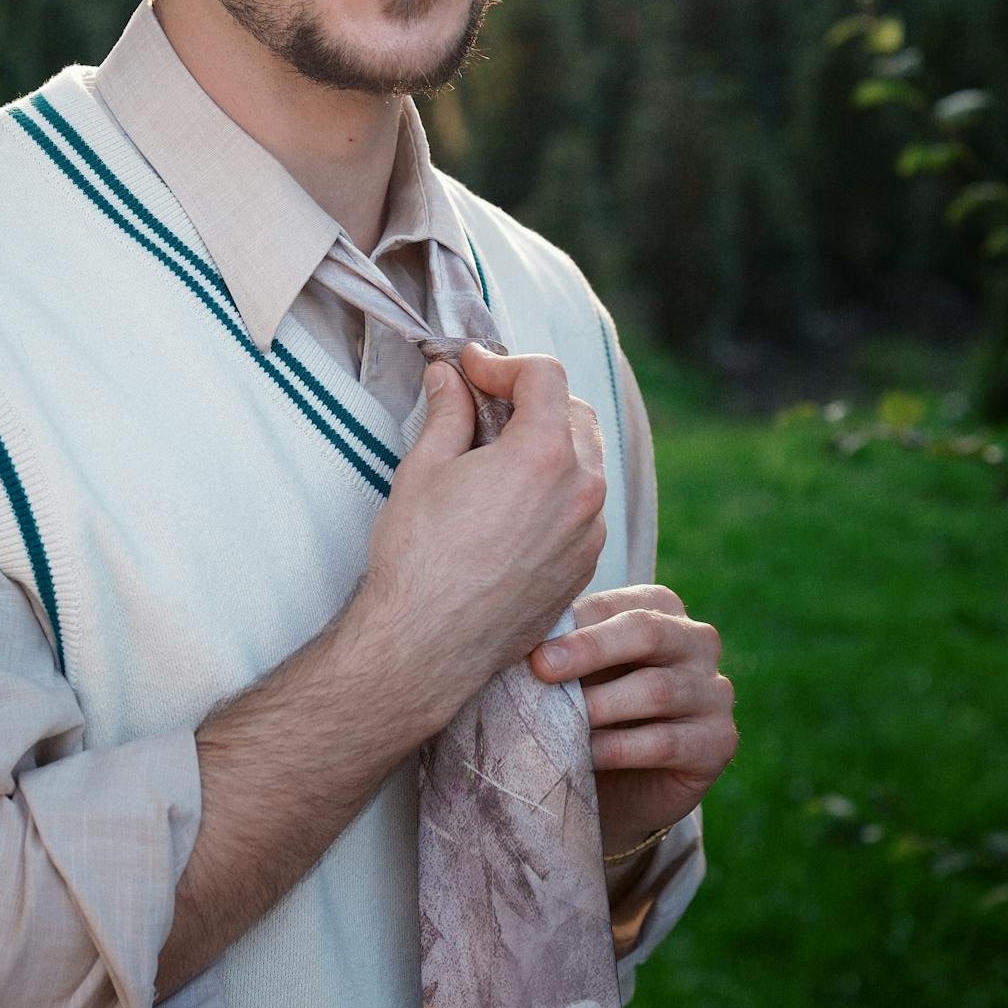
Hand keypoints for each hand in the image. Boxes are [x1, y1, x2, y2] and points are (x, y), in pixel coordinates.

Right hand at [357, 340, 607, 738]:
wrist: (425, 646)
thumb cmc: (418, 558)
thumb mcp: (423, 470)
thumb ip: (447, 413)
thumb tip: (450, 378)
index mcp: (543, 454)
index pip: (544, 375)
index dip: (502, 361)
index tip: (470, 369)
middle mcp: (581, 490)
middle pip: (575, 412)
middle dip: (532, 397)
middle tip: (484, 403)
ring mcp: (589, 531)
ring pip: (586, 461)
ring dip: (549, 443)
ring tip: (498, 454)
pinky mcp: (585, 565)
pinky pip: (583, 508)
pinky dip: (556, 489)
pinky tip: (512, 504)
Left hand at [528, 582, 735, 860]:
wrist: (618, 785)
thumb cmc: (588, 710)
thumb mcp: (574, 673)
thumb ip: (559, 648)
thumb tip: (515, 633)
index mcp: (661, 607)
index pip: (617, 605)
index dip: (573, 623)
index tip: (526, 645)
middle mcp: (697, 640)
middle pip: (646, 632)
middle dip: (588, 649)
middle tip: (541, 669)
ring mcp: (715, 691)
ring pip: (657, 690)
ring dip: (599, 707)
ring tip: (558, 721)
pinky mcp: (719, 741)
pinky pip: (666, 741)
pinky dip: (618, 748)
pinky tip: (584, 756)